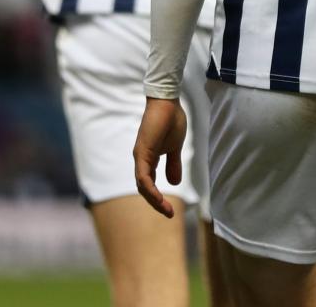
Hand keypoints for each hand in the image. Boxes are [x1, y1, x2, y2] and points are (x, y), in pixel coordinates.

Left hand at [133, 97, 186, 217]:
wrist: (168, 102)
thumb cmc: (171, 120)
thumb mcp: (175, 147)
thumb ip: (173, 164)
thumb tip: (174, 183)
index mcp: (149, 159)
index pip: (149, 185)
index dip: (158, 199)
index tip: (170, 210)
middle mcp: (141, 160)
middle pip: (144, 189)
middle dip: (156, 203)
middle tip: (169, 214)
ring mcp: (140, 156)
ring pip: (142, 186)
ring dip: (153, 200)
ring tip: (166, 210)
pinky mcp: (142, 152)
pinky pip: (143, 177)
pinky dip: (150, 189)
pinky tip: (158, 198)